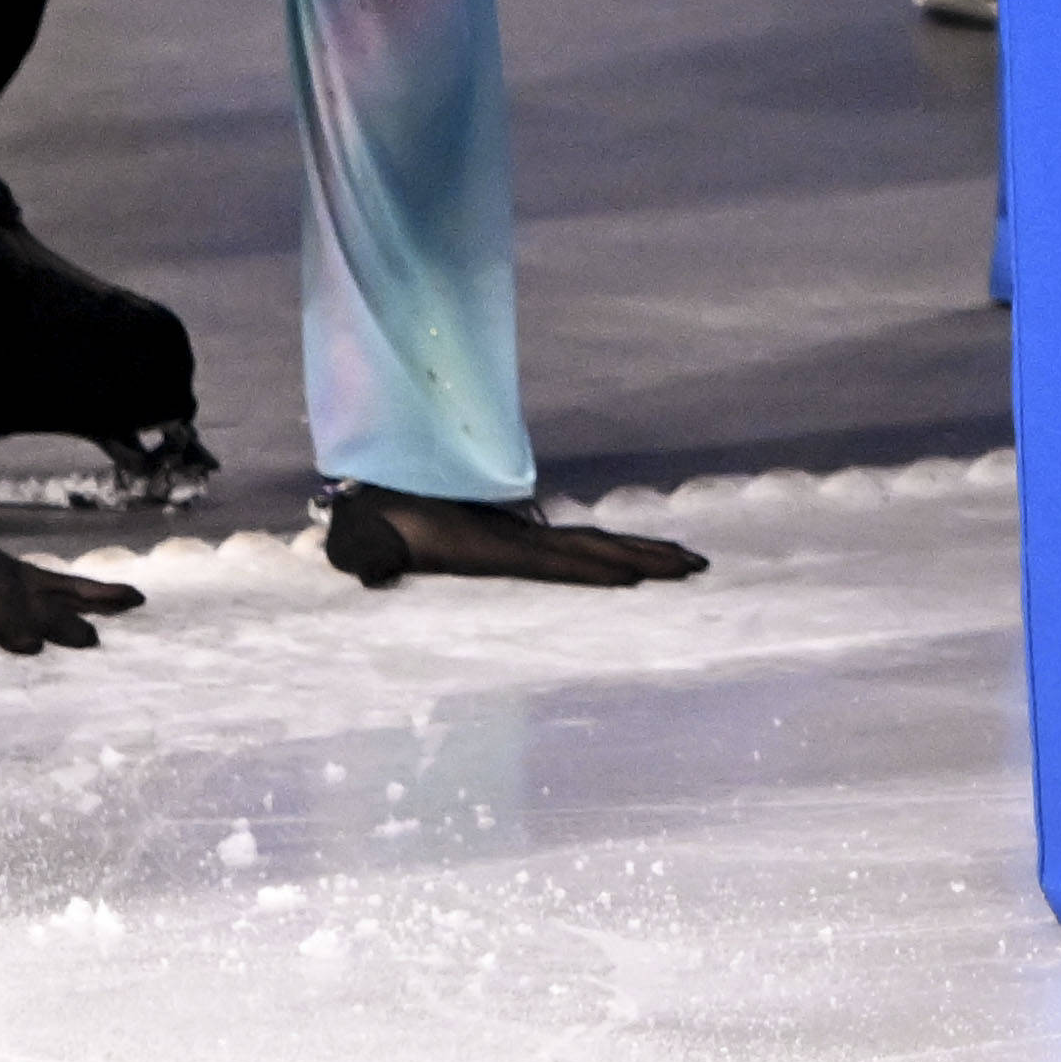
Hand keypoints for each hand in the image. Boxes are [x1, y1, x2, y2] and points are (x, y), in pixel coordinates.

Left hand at [323, 486, 708, 590]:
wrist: (368, 485)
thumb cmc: (364, 520)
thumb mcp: (362, 541)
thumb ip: (369, 555)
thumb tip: (371, 572)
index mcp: (488, 549)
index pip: (554, 561)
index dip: (594, 569)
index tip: (639, 576)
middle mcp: (515, 541)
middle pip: (592, 548)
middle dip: (645, 557)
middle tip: (697, 566)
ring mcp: (517, 538)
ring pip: (591, 545)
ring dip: (641, 552)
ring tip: (688, 562)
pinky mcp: (511, 541)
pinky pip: (573, 549)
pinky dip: (610, 553)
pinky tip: (632, 563)